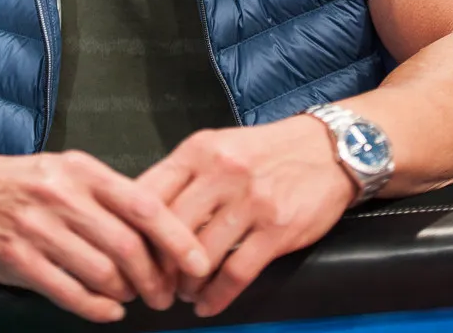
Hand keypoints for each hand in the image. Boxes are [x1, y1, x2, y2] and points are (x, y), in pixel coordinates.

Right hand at [0, 147, 211, 322]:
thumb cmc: (26, 183)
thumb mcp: (68, 171)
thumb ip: (109, 196)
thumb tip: (160, 229)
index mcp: (83, 170)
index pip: (143, 204)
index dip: (176, 238)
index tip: (198, 262)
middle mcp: (64, 196)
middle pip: (127, 246)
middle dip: (155, 279)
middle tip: (164, 294)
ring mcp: (39, 229)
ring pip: (102, 273)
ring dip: (127, 293)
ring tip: (132, 296)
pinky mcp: (18, 260)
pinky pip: (70, 293)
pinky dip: (97, 307)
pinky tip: (108, 308)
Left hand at [137, 116, 356, 316]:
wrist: (325, 149)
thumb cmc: (263, 151)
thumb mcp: (218, 146)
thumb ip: (184, 175)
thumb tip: (143, 212)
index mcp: (199, 150)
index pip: (149, 192)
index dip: (133, 229)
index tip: (127, 253)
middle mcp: (221, 172)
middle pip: (170, 229)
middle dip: (157, 265)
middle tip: (152, 283)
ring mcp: (249, 201)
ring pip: (200, 256)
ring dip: (185, 284)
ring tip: (181, 293)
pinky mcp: (276, 229)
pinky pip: (236, 273)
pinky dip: (216, 297)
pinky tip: (207, 306)